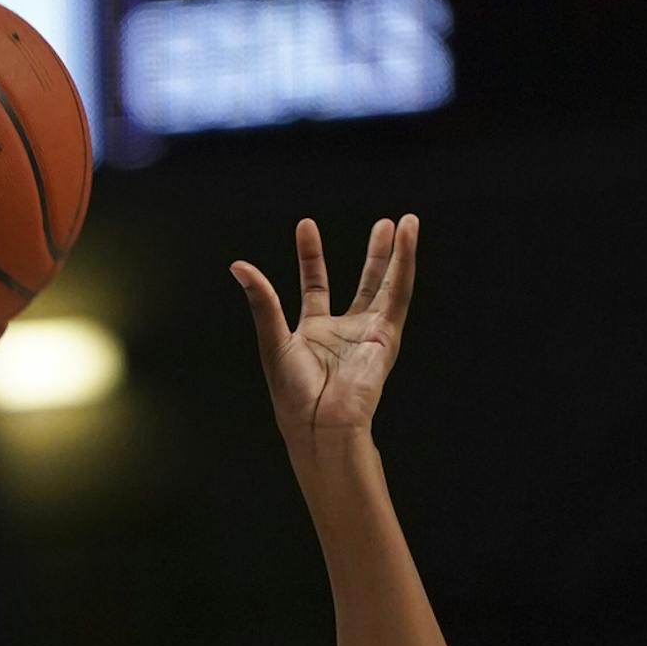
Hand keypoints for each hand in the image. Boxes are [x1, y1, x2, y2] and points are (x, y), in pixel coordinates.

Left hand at [231, 215, 417, 448]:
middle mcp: (344, 332)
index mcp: (314, 333)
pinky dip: (404, 264)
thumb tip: (239, 266)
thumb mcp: (274, 340)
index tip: (306, 226)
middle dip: (374, 254)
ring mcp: (367, 334)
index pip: (315, 285)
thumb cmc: (294, 396)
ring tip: (405, 221)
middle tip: (384, 225)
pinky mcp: (385, 337)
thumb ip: (263, 301)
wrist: (320, 424)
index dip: (311, 257)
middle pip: (363, 284)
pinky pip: (398, 293)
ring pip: (386, 285)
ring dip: (396, 254)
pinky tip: (408, 237)